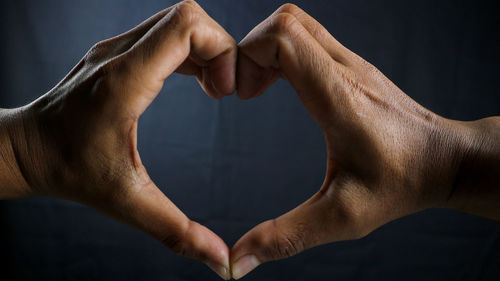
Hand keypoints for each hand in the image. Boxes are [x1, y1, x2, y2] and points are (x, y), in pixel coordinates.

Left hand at [0, 1, 235, 278]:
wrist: (25, 150)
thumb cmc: (69, 171)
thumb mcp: (127, 203)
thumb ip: (178, 233)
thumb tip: (221, 262)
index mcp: (125, 83)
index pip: (186, 27)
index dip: (221, 51)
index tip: (225, 93)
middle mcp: (119, 55)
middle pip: (187, 16)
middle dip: (220, 48)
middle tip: (225, 91)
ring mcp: (115, 48)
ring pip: (177, 20)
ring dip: (206, 48)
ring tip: (215, 88)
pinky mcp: (116, 52)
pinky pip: (164, 33)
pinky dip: (190, 50)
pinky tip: (195, 82)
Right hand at [230, 4, 499, 278]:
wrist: (446, 160)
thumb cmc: (401, 185)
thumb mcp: (341, 218)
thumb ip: (286, 237)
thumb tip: (237, 262)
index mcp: (339, 99)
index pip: (284, 38)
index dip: (248, 56)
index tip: (241, 96)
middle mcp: (345, 70)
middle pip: (285, 21)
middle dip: (251, 51)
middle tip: (245, 93)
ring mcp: (351, 62)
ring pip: (296, 23)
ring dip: (266, 49)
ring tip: (257, 90)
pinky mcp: (352, 65)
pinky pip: (307, 37)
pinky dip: (281, 52)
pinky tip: (280, 87)